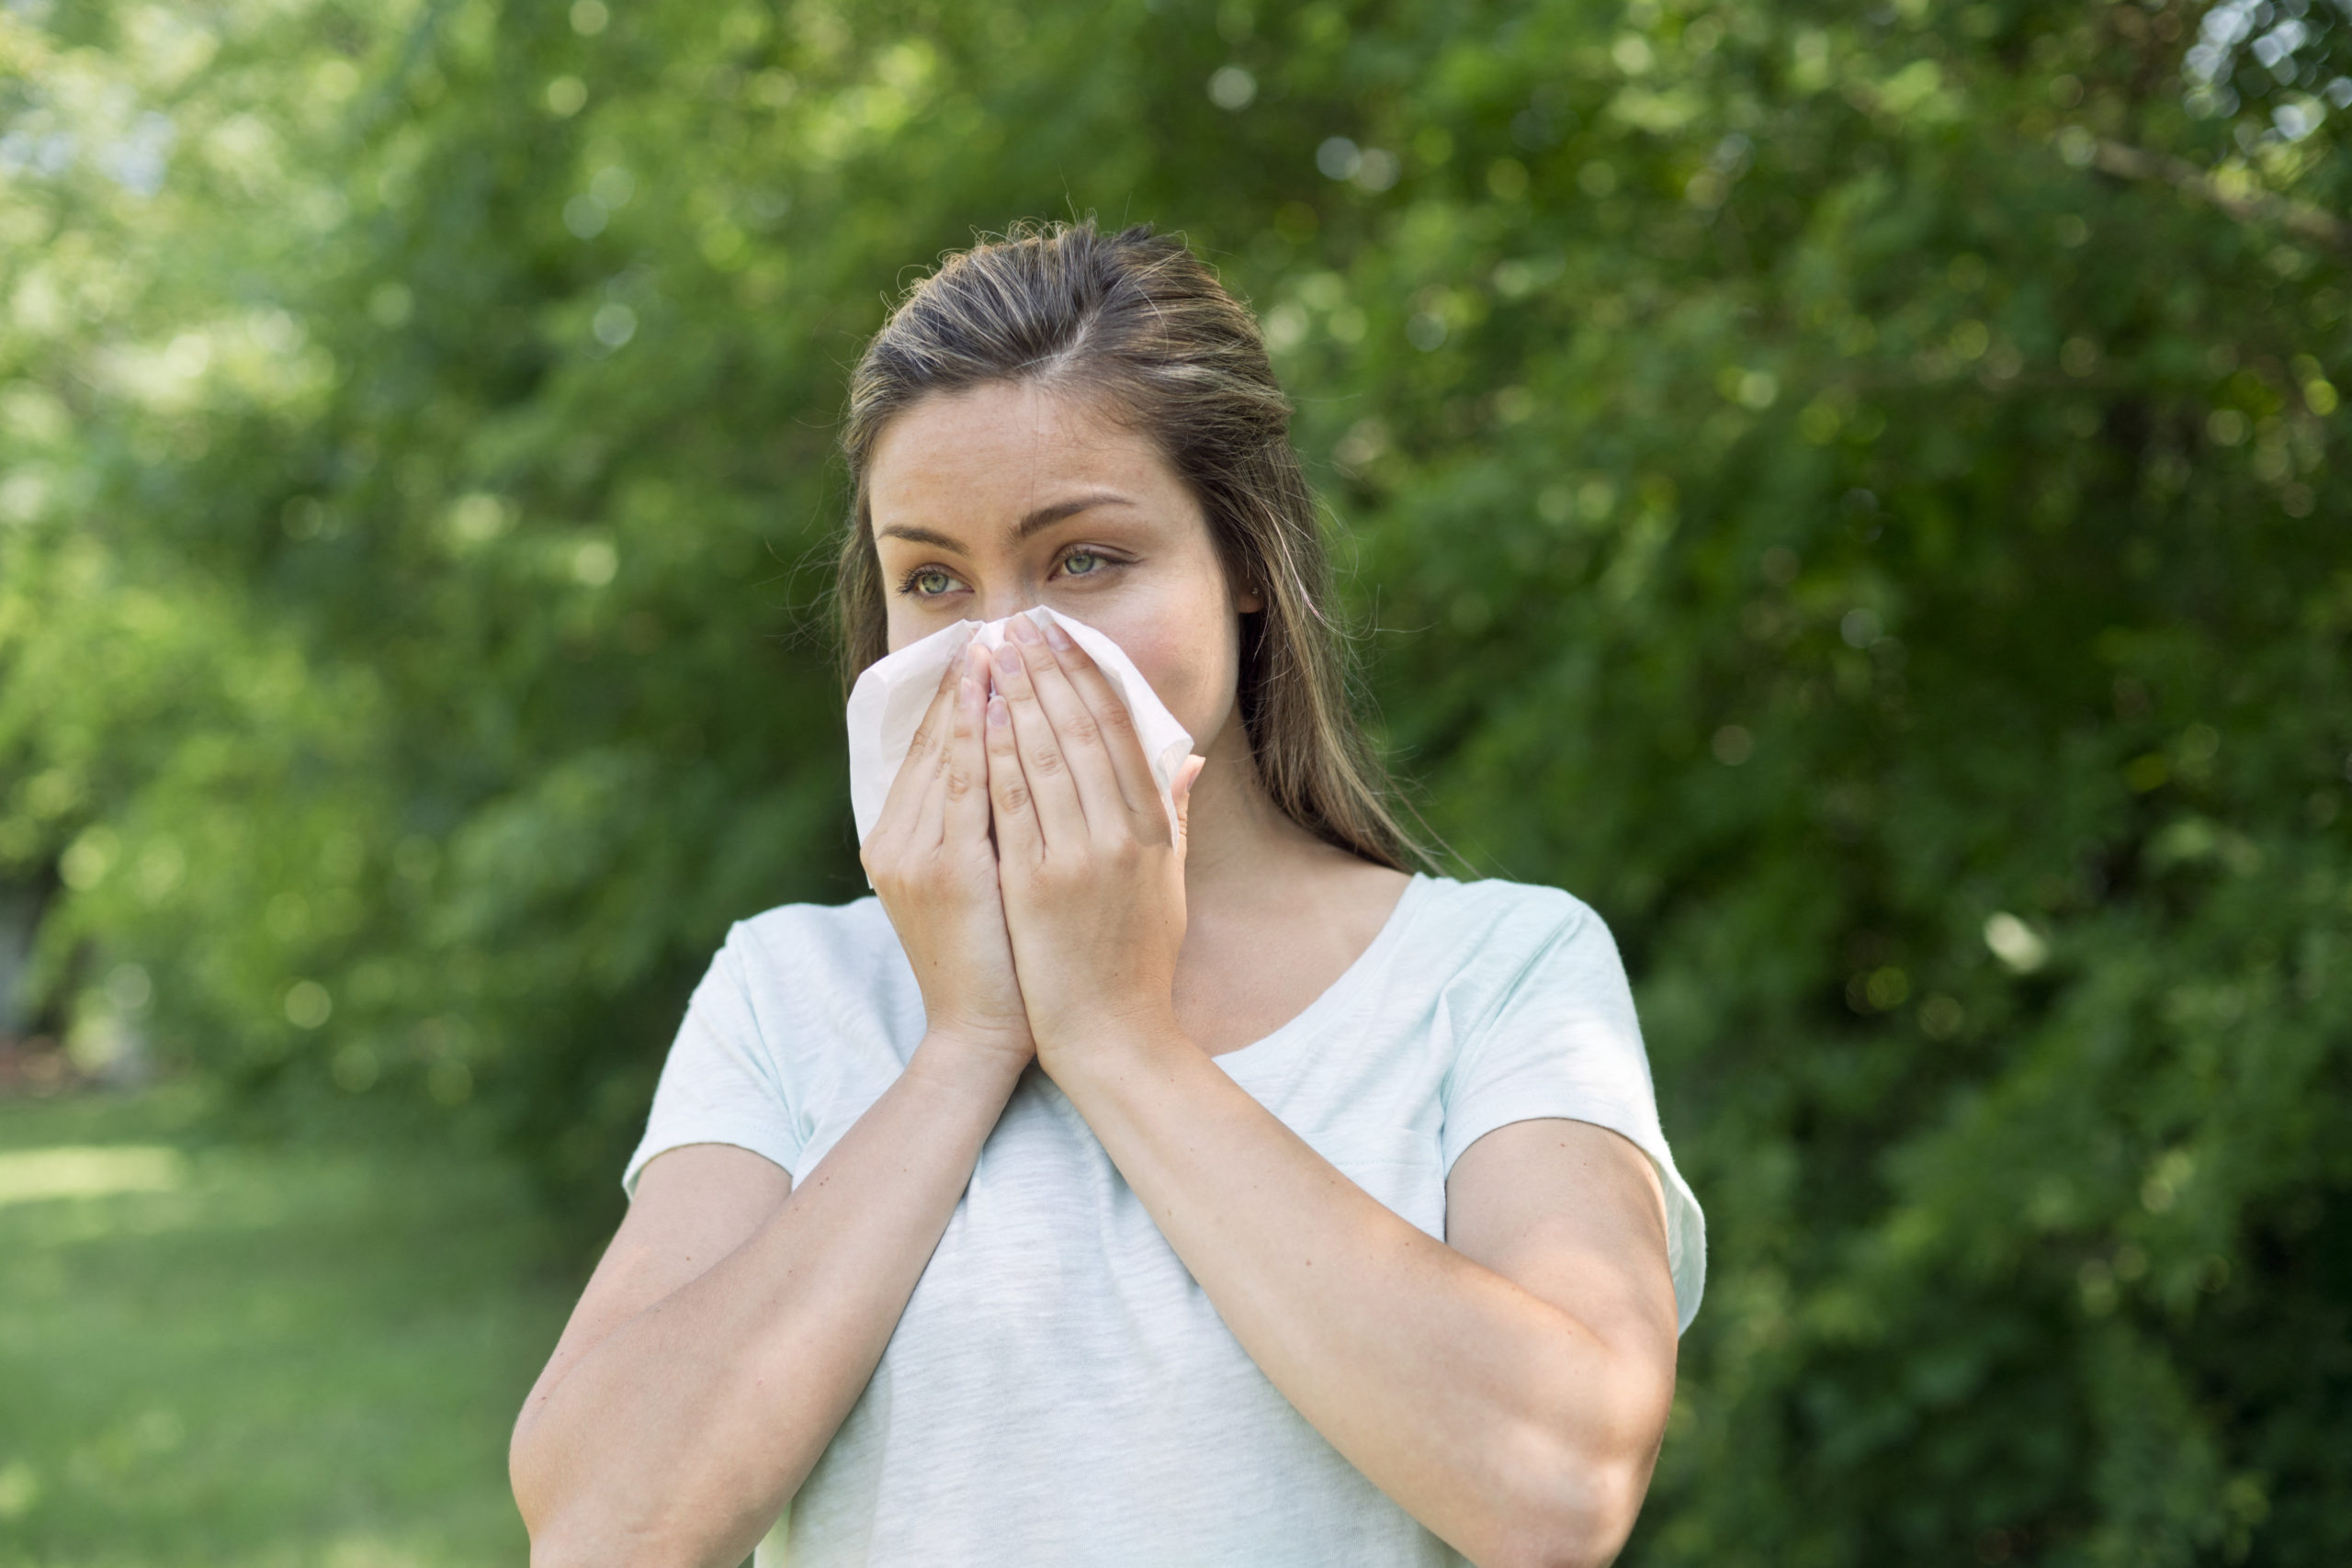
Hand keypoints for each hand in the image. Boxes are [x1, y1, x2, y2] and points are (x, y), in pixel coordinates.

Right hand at [861, 637, 1034, 1066]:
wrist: (982, 1035)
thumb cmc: (999, 963)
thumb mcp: (984, 883)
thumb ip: (992, 825)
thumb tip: (1019, 767)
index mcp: (901, 839)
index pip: (933, 748)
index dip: (961, 693)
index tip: (991, 643)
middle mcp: (896, 839)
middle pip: (935, 740)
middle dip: (968, 680)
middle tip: (1000, 621)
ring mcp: (914, 853)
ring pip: (948, 753)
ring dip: (977, 693)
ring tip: (1003, 641)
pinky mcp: (943, 870)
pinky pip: (965, 788)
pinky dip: (982, 739)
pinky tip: (1002, 698)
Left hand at [980, 615, 1206, 1067]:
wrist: (1112, 1036)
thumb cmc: (1138, 963)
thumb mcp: (1171, 885)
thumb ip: (1173, 816)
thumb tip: (1186, 758)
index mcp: (1155, 830)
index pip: (1123, 731)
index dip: (1092, 676)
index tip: (1066, 637)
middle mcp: (1122, 836)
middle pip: (1081, 731)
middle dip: (1048, 670)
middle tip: (1021, 623)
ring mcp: (1078, 859)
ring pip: (1042, 756)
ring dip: (1014, 697)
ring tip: (993, 651)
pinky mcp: (1036, 885)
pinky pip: (1010, 804)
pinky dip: (993, 754)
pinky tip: (976, 717)